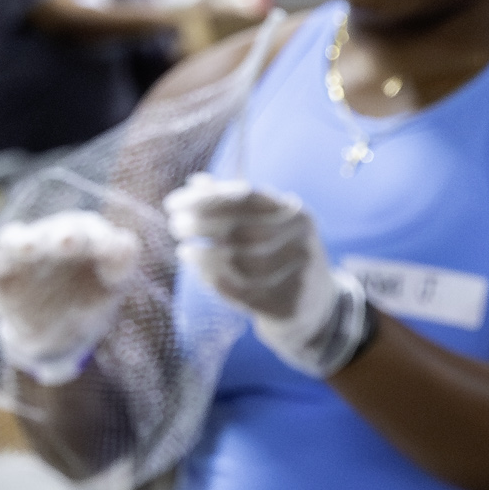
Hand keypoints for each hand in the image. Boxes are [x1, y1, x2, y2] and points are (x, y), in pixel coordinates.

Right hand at [0, 214, 144, 383]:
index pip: (91, 231)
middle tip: (66, 241)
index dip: (101, 239)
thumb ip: (120, 263)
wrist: (55, 328)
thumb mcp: (111, 283)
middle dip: (61, 235)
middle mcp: (48, 237)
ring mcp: (20, 255)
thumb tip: (128, 244)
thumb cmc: (88, 295)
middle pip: (53, 231)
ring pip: (15, 238)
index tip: (111, 249)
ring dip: (21, 240)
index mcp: (82, 235)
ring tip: (27, 248)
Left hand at [162, 176, 370, 378]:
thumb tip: (196, 182)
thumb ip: (233, 206)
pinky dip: (218, 282)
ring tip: (184, 251)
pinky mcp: (288, 305)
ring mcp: (299, 275)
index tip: (173, 203)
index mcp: (295, 214)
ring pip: (242, 263)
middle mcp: (302, 242)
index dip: (205, 199)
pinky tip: (201, 275)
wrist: (315, 306)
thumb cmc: (278, 257)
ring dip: (206, 256)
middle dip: (202, 225)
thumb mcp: (265, 227)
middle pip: (242, 230)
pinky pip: (245, 293)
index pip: (245, 198)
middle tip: (175, 225)